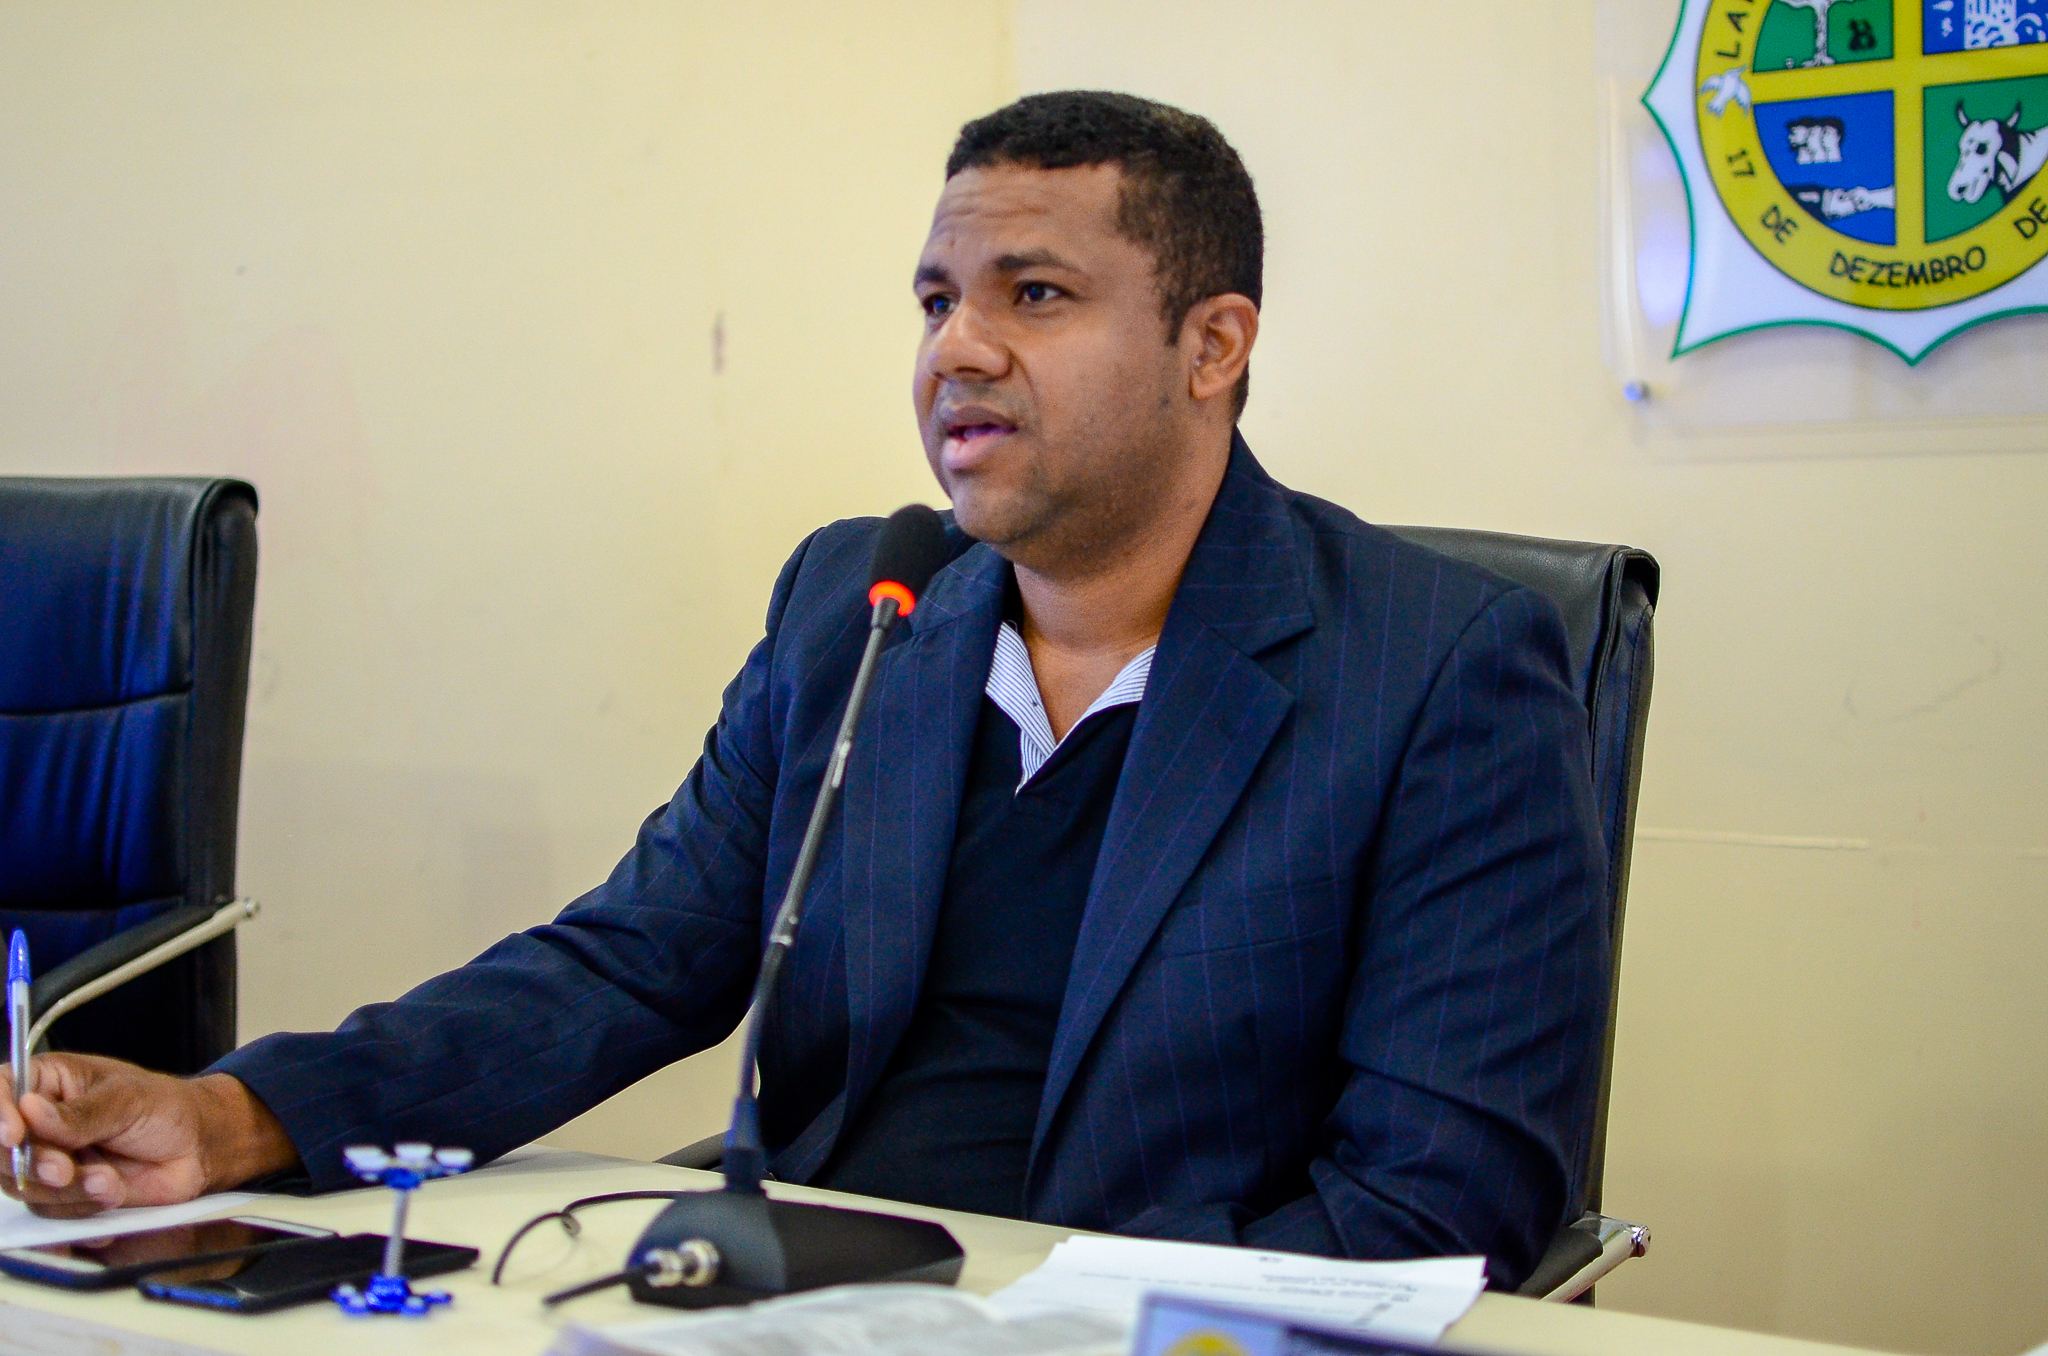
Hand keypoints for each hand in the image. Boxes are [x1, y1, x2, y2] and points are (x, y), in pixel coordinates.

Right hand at [0, 1055, 296, 1217]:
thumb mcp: (127, 1100)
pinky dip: (83, 1206)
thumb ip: (79, 1114)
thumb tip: (30, 1110)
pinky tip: (113, 1190)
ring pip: (25, 1185)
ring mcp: (49, 1159)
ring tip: (108, 1178)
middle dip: (34, 1163)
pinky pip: (53, 1210)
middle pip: (2, 1149)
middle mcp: (40, 1123)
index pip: (1, 1090)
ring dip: (67, 1188)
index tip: (13, 1134)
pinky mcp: (65, 1193)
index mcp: (49, 1082)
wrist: (196, 1148)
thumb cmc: (165, 1108)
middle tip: (63, 1169)